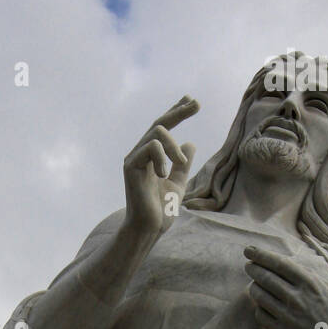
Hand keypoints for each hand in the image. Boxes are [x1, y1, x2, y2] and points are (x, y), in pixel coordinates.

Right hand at [123, 97, 198, 238]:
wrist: (149, 228)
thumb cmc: (160, 210)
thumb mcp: (178, 182)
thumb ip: (182, 164)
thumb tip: (189, 143)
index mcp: (151, 157)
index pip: (163, 128)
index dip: (177, 112)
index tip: (192, 101)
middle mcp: (140, 154)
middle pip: (159, 123)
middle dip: (179, 112)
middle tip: (197, 104)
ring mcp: (134, 159)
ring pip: (157, 133)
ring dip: (172, 146)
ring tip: (179, 163)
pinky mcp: (130, 166)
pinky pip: (150, 147)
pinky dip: (162, 157)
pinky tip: (164, 174)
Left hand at [243, 245, 327, 328]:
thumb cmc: (327, 310)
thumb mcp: (322, 287)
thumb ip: (303, 273)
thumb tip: (276, 261)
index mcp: (310, 283)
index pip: (279, 263)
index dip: (261, 255)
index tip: (248, 250)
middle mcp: (298, 298)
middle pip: (265, 277)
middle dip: (253, 269)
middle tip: (248, 265)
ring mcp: (288, 316)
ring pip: (259, 295)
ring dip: (253, 287)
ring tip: (255, 285)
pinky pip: (260, 314)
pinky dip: (258, 307)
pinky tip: (263, 305)